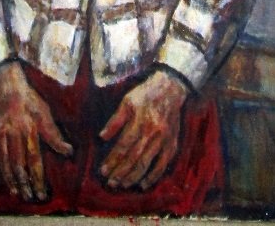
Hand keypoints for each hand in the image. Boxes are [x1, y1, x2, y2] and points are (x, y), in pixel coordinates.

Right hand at [0, 61, 72, 201]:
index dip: (37, 178)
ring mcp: (1, 134)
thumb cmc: (30, 101)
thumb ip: (54, 135)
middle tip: (30, 197)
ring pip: (4, 162)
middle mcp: (13, 132)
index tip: (42, 193)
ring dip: (10, 180)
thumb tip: (69, 151)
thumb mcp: (45, 113)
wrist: (7, 87)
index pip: (34, 159)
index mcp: (29, 128)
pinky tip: (0, 179)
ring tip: (16, 192)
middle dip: (24, 183)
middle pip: (18, 164)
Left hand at [99, 69, 187, 190]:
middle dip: (120, 172)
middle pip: (134, 158)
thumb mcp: (127, 101)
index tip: (103, 170)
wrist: (170, 89)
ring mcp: (164, 139)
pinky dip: (153, 176)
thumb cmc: (145, 94)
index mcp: (140, 120)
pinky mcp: (172, 143)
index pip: (124, 146)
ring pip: (147, 163)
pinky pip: (163, 164)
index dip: (112, 160)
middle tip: (110, 182)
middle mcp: (153, 132)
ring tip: (122, 185)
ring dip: (134, 177)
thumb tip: (102, 137)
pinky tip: (143, 184)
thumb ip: (115, 120)